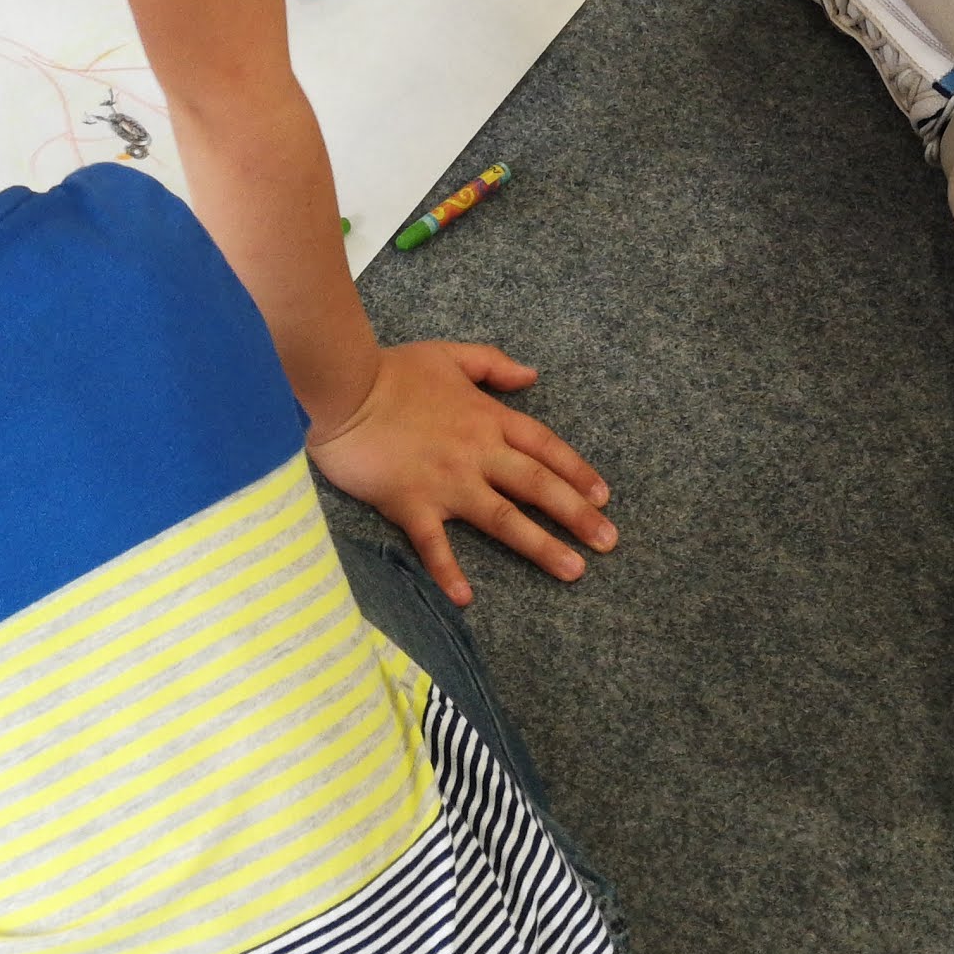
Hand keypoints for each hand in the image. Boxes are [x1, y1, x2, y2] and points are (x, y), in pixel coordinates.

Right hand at [309, 336, 616, 601]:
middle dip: (577, 515)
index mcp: (487, 418)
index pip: (545, 447)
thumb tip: (532, 375)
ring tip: (573, 570)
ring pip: (503, 518)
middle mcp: (477, 453)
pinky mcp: (411, 504)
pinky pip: (434, 544)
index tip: (604, 497)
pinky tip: (465, 599)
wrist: (343, 387)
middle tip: (609, 542)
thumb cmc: (393, 370)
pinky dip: (448, 572)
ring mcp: (446, 482)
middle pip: (537, 485)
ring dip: (541, 546)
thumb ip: (493, 365)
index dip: (577, 471)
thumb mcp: (450, 354)